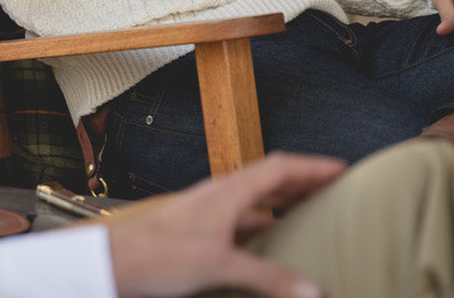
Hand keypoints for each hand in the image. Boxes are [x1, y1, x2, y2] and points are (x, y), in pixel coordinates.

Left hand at [107, 151, 344, 297]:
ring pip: (254, 202)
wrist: (109, 263)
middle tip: (334, 190)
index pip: (280, 168)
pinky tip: (268, 245)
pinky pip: (239, 223)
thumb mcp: (218, 265)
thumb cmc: (155, 256)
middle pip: (269, 181)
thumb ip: (267, 277)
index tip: (343, 169)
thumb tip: (312, 289)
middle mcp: (218, 196)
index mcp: (227, 192)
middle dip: (303, 183)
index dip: (313, 167)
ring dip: (282, 205)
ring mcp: (206, 214)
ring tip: (309, 214)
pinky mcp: (197, 234)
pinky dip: (262, 228)